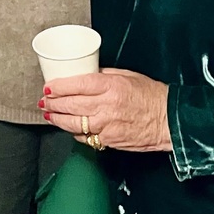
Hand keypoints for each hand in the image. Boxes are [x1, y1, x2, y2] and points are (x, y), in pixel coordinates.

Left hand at [38, 68, 172, 152]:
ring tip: (50, 115)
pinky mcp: (109, 140)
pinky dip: (75, 133)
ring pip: (73, 123)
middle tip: (44, 101)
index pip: (76, 85)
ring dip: (58, 119)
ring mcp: (107, 125)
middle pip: (70, 104)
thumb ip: (105, 75)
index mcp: (111, 86)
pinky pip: (86, 137)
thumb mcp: (128, 76)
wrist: (169, 120)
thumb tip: (86, 73)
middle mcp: (106, 106)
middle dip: (52, 103)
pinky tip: (69, 127)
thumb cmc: (152, 96)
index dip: (58, 86)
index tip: (48, 87)